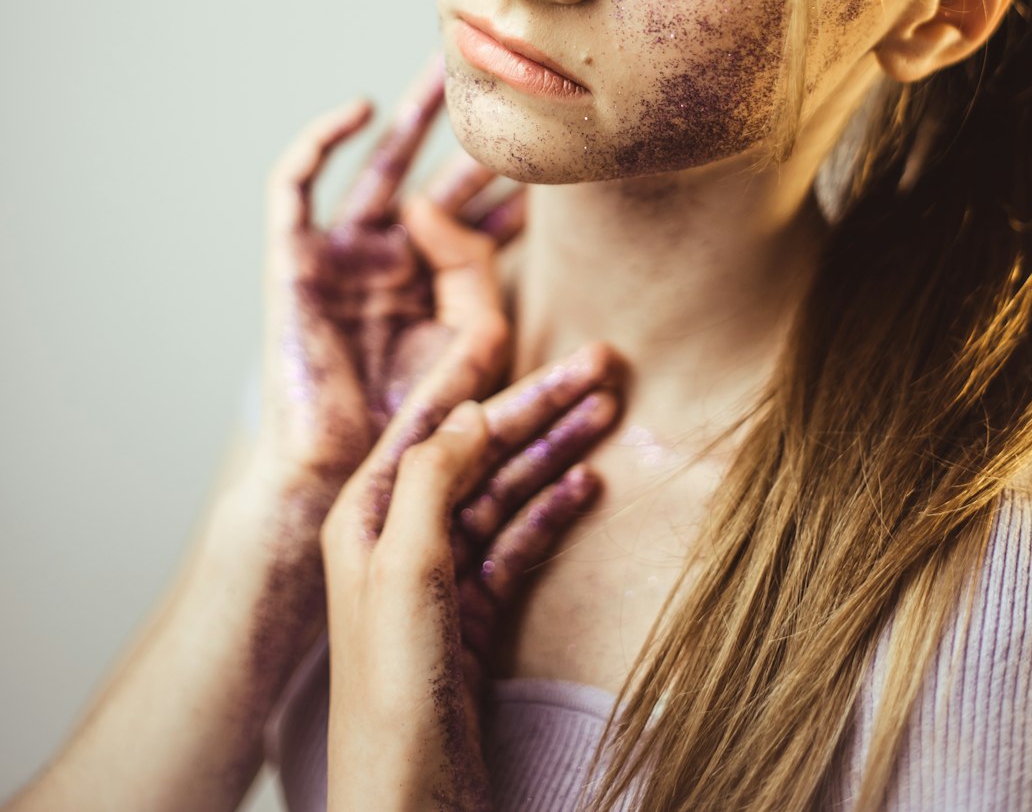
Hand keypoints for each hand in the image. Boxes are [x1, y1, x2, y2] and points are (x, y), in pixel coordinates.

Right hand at [256, 53, 523, 495]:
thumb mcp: (472, 339)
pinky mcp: (290, 258)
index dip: (519, 183)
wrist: (345, 473)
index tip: (564, 144)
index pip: (484, 218)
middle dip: (473, 134)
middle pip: (439, 178)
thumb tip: (439, 206)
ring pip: (377, 165)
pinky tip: (357, 110)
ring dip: (408, 116)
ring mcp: (341, 257)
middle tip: (510, 80)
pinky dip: (319, 141)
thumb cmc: (414, 418)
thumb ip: (477, 268)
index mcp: (436, 288)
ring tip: (441, 67)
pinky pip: (295, 185)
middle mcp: (392, 263)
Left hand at [320, 334, 623, 811]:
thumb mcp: (406, 568)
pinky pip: (515, 544)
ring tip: (608, 410)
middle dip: (536, 406)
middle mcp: (398, 535)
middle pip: (477, 450)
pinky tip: (588, 484)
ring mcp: (436, 576)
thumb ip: (433, 479)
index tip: (514, 323)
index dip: (473, 369)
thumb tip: (468, 411)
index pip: (428, 419)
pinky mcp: (469, 617)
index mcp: (366, 513)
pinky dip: (552, 511)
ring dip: (554, 450)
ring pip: (503, 492)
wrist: (407, 802)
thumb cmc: (391, 693)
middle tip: (600, 365)